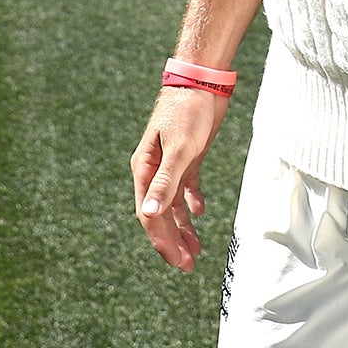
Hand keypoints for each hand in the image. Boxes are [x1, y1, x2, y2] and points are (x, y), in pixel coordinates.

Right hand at [129, 86, 228, 271]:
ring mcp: (170, 163)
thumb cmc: (187, 112)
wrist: (202, 82)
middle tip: (188, 265)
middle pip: (159, 213)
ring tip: (195, 250)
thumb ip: (165, 183)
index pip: (149, 214)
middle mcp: (154, 170)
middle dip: (172, 241)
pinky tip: (200, 212)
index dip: (163, 240)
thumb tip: (148, 215)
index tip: (179, 261)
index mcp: (145, 169)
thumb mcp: (179, 149)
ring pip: (172, 204)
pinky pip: (185, 187)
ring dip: (182, 228)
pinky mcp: (186, 156)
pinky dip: (191, 202)